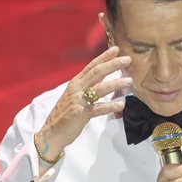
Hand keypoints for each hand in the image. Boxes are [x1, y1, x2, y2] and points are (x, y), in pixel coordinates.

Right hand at [36, 46, 131, 163]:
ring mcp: (78, 100)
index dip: (104, 57)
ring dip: (116, 83)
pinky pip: (98, 108)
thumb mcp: (75, 96)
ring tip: (129, 81)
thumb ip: (87, 87)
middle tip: (128, 59)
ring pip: (100, 88)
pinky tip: (121, 105)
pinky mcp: (81, 113)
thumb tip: (103, 78)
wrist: (52, 132)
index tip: (116, 49)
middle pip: (97, 72)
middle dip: (113, 64)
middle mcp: (77, 89)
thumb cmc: (65, 115)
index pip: (91, 66)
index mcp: (76, 83)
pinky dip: (110, 106)